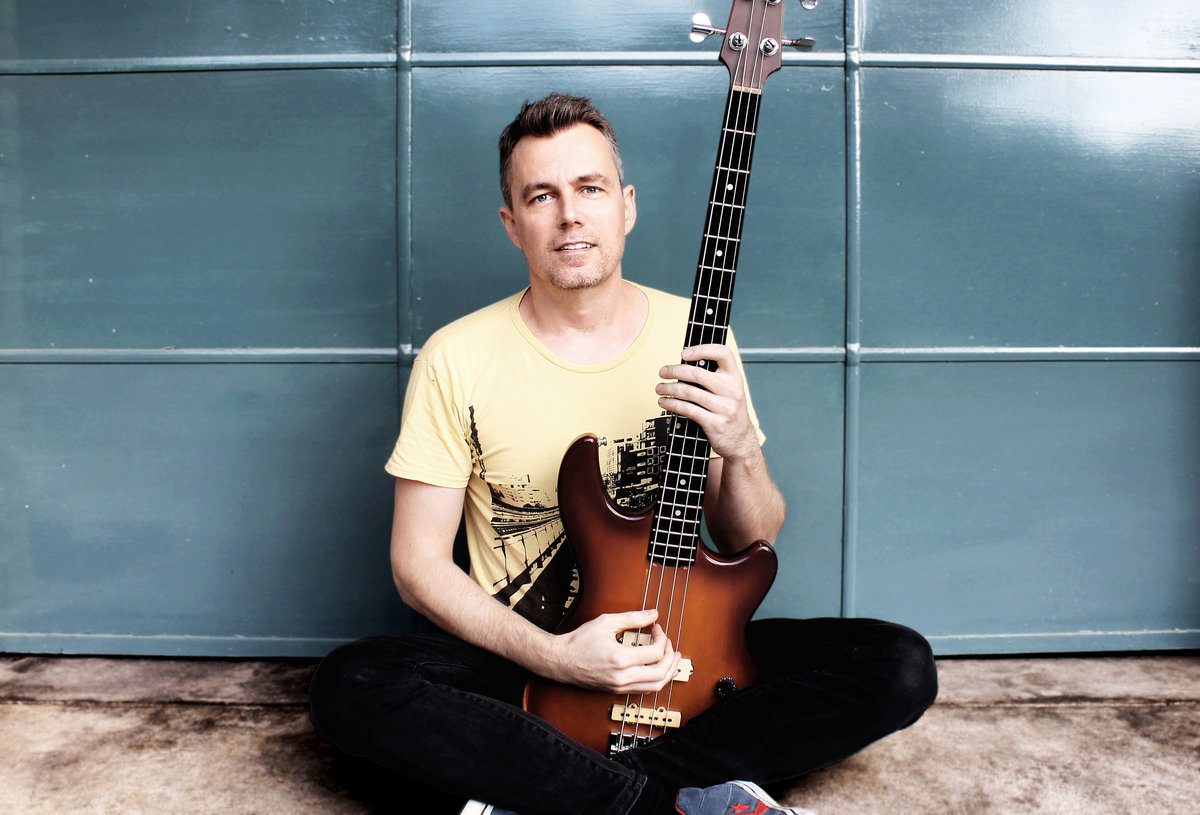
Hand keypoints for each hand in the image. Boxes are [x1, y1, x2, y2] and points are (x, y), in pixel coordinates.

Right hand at [550, 609, 681, 693]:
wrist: (561, 661)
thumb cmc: (580, 641)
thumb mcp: (606, 622)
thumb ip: (632, 618)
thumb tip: (653, 614)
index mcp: (620, 659)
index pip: (655, 653)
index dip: (662, 638)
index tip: (657, 629)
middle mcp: (622, 677)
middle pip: (660, 673)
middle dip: (670, 657)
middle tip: (668, 644)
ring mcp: (620, 686)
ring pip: (655, 686)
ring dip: (668, 672)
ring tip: (672, 658)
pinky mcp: (618, 691)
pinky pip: (644, 690)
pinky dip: (657, 680)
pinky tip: (660, 670)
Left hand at [657, 344, 758, 461]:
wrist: (741, 441)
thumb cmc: (729, 412)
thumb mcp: (729, 391)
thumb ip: (713, 378)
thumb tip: (683, 365)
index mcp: (735, 377)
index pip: (723, 353)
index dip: (702, 349)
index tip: (684, 353)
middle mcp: (731, 390)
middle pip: (697, 374)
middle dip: (675, 371)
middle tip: (663, 372)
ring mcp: (724, 408)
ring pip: (689, 392)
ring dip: (669, 389)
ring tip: (660, 388)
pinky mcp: (715, 423)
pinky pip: (688, 410)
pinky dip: (672, 404)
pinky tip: (665, 402)